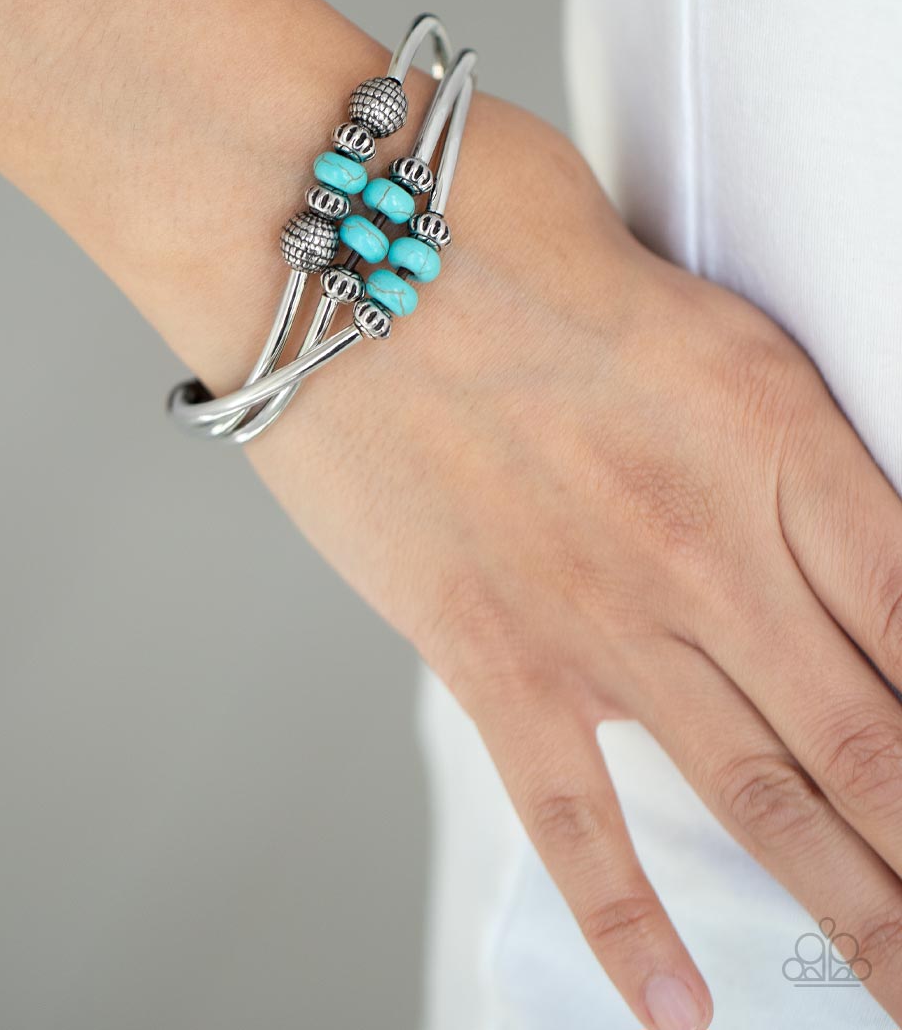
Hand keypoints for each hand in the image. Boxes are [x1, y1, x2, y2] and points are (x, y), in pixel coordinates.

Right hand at [244, 92, 901, 1029]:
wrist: (332, 239)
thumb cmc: (497, 229)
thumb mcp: (690, 301)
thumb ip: (769, 421)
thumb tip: (816, 509)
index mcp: (778, 431)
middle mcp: (710, 540)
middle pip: (877, 739)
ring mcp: (603, 609)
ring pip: (765, 794)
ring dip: (857, 906)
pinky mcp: (492, 648)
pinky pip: (576, 813)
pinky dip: (629, 920)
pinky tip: (680, 1003)